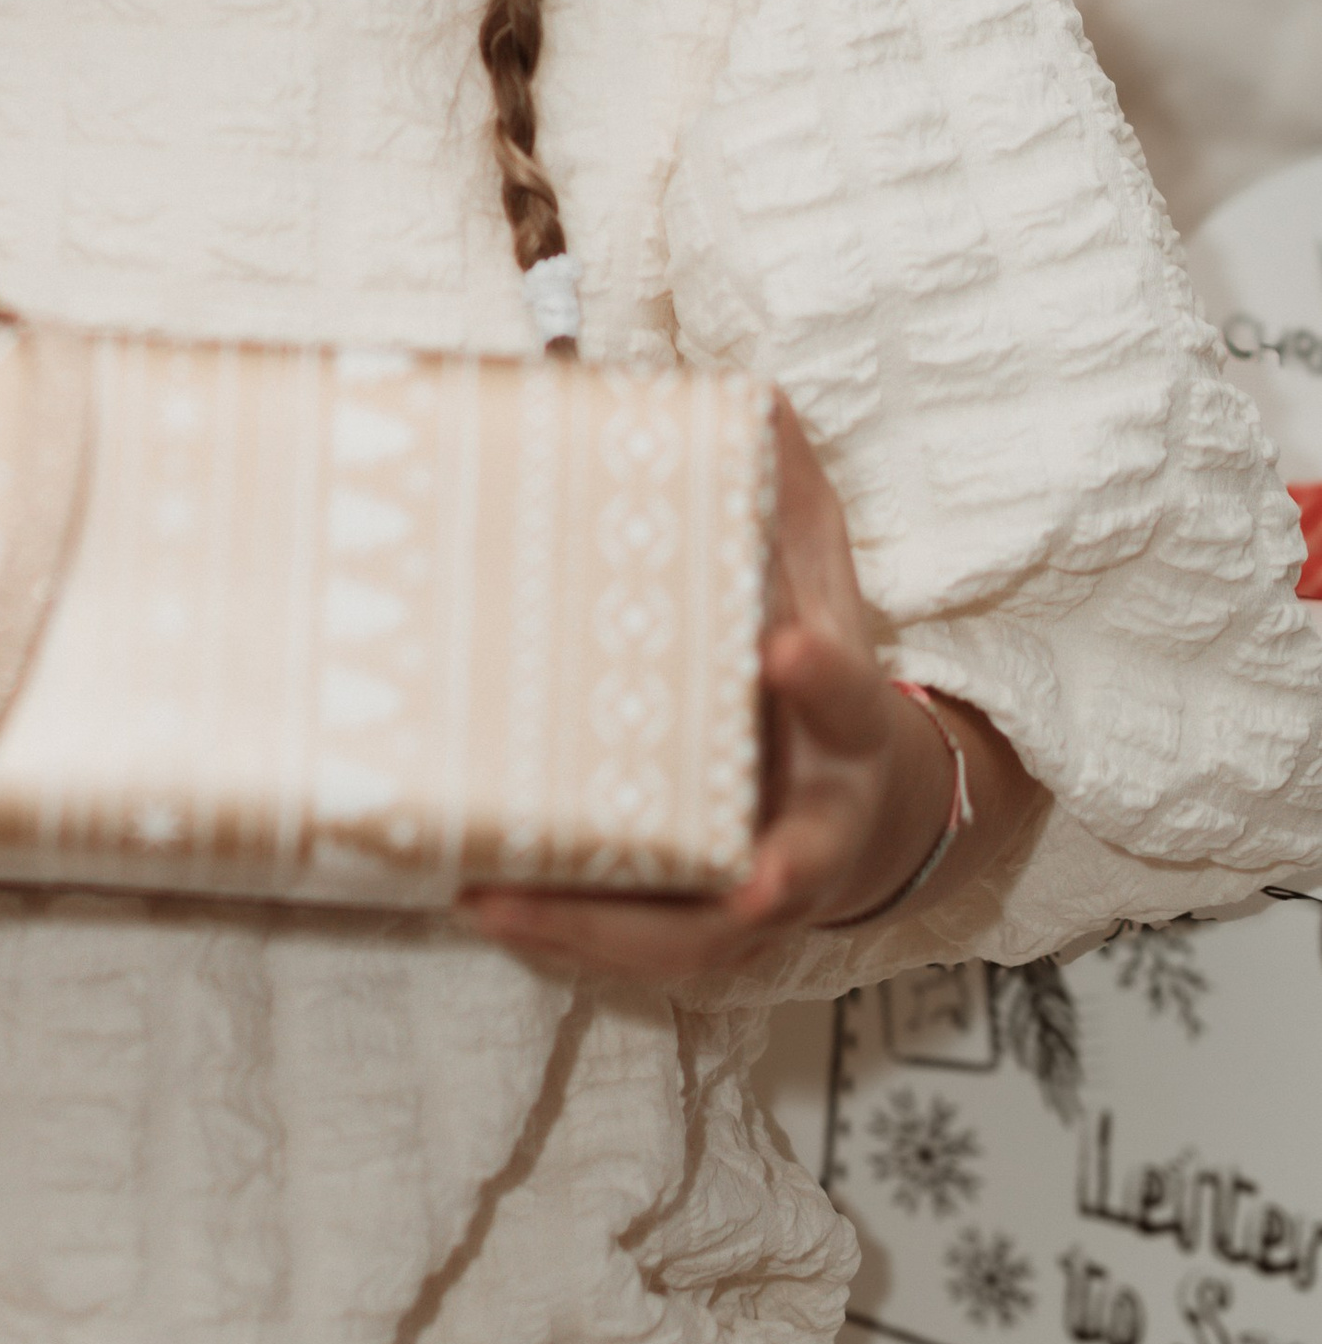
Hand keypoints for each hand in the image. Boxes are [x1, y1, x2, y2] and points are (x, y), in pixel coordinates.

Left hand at [461, 396, 1004, 986]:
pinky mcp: (699, 929)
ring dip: (606, 929)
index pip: (845, 694)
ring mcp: (755, 891)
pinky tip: (478, 898)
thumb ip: (787, 499)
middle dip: (771, 871)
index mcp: (841, 721)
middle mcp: (809, 820)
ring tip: (502, 900)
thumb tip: (755, 396)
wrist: (865, 808)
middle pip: (797, 862)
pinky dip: (562, 933)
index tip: (784, 648)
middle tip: (745, 881)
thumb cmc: (818, 675)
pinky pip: (633, 947)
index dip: (820, 678)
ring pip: (695, 935)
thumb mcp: (820, 578)